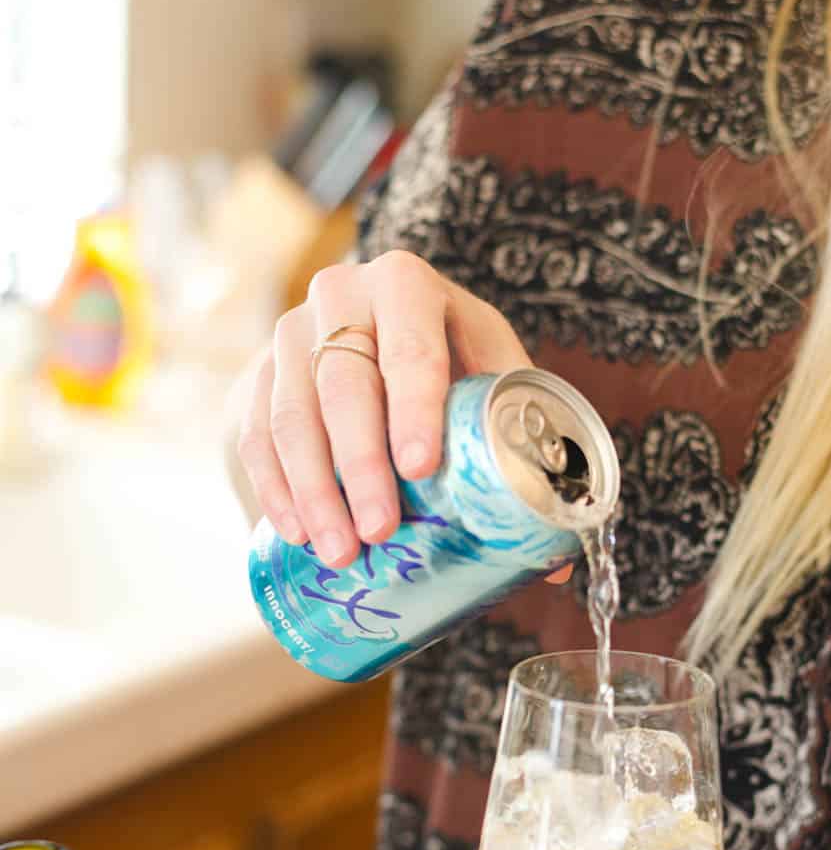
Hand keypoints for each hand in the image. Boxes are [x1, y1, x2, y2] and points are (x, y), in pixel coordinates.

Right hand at [236, 250, 543, 570]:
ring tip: (340, 551)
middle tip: (379, 532)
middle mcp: (338, 294)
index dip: (414, 408)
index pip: (409, 346)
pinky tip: (296, 532)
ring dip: (313, 490)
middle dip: (361, 465)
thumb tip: (554, 565)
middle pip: (343, 384)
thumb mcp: (490, 370)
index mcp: (406, 284)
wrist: (376, 323)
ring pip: (292, 414)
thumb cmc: (451, 357)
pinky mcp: (258, 372)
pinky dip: (275, 487)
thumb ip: (522, 441)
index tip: (421, 469)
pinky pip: (257, 432)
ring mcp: (289, 332)